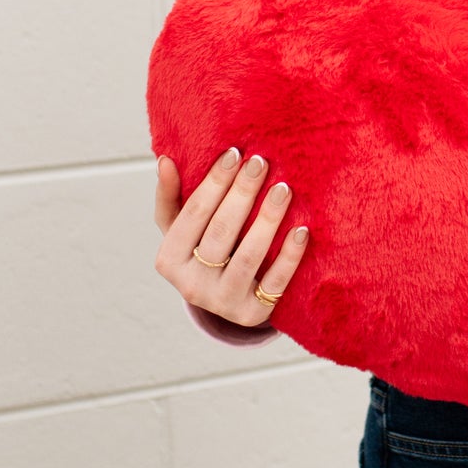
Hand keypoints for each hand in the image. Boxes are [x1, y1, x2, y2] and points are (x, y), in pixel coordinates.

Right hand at [153, 146, 309, 326]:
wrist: (226, 295)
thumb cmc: (201, 247)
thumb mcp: (179, 227)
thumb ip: (170, 195)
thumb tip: (165, 160)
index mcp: (168, 260)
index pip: (193, 214)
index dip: (214, 182)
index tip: (235, 153)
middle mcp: (191, 285)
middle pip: (221, 231)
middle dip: (242, 193)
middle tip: (262, 162)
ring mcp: (222, 303)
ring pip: (248, 255)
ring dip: (267, 219)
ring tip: (283, 189)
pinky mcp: (253, 314)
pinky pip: (275, 281)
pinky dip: (289, 255)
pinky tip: (301, 229)